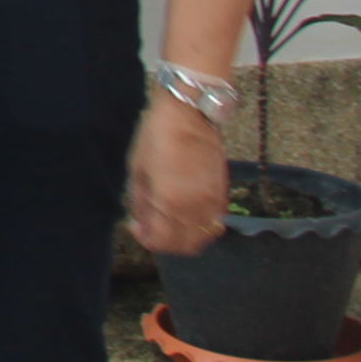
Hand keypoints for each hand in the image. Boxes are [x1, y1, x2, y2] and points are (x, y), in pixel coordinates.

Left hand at [128, 94, 228, 254]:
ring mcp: (213, 203)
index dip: (146, 240)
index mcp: (170, 203)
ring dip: (185, 237)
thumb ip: (140, 203)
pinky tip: (186, 211)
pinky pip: (214, 223)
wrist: (190, 114)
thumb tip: (140, 225)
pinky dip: (200, 226)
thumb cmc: (157, 137)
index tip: (136, 225)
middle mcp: (196, 208)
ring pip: (203, 238)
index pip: (162, 243)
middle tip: (151, 226)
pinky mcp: (223, 194)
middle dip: (165, 243)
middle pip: (185, 247)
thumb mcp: (138, 170)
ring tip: (169, 220)